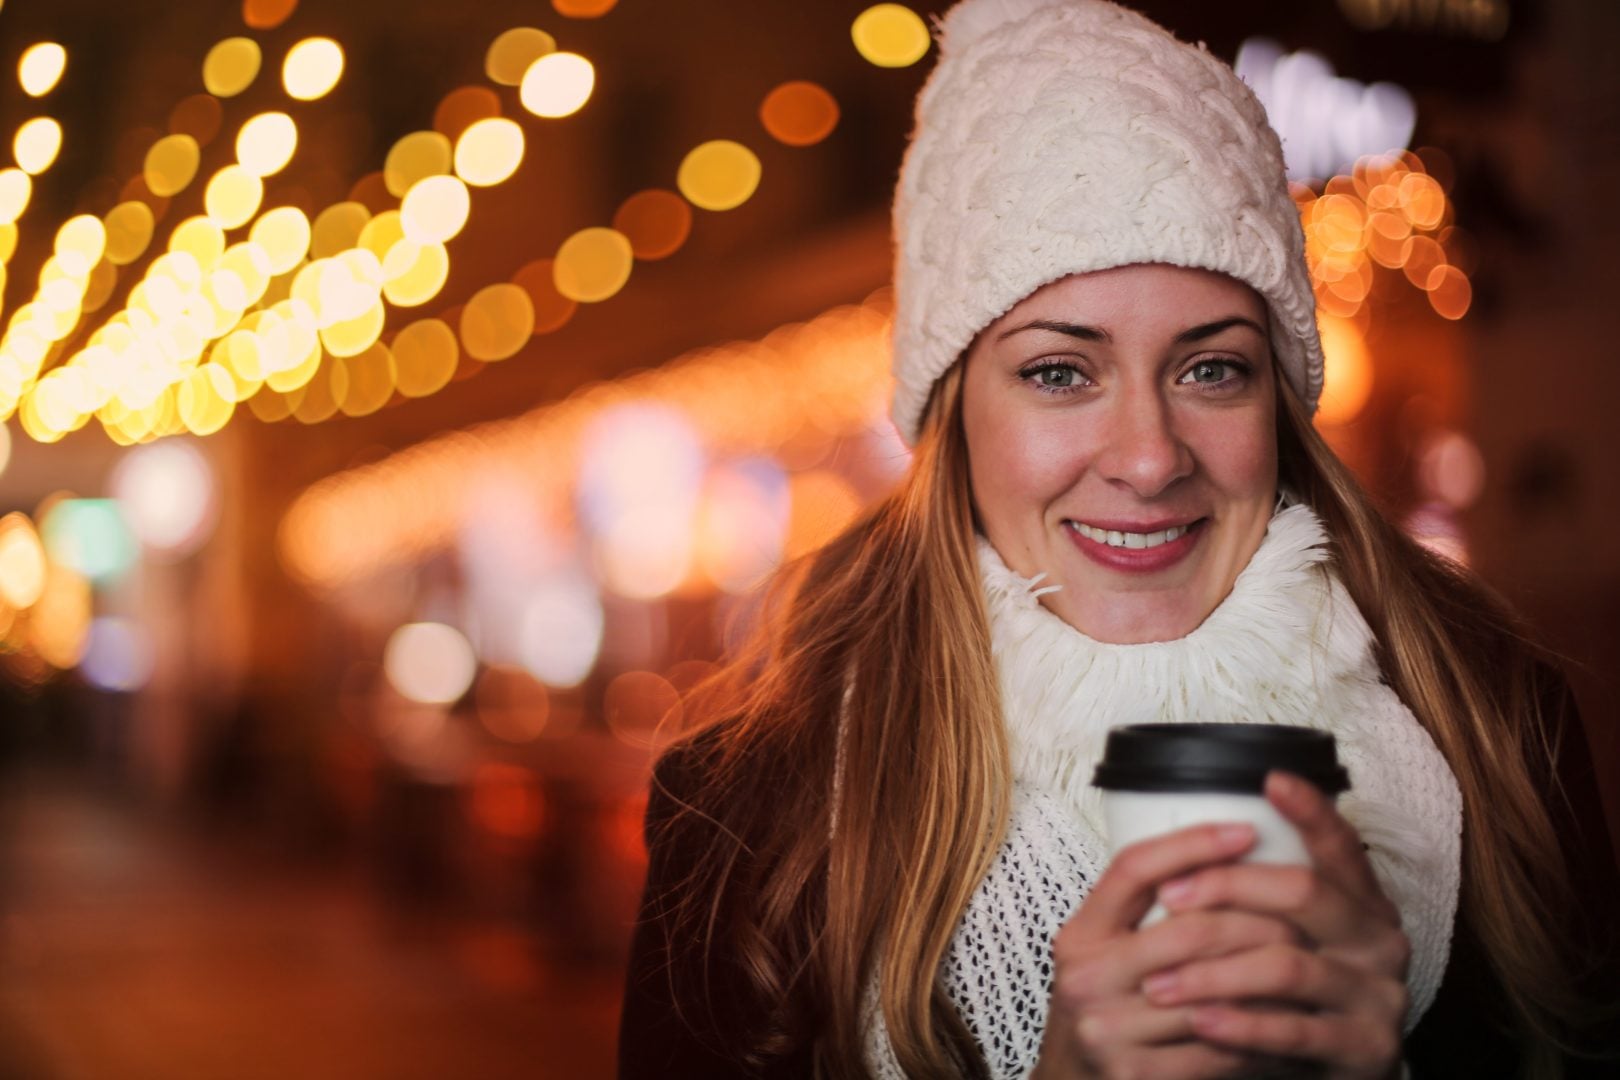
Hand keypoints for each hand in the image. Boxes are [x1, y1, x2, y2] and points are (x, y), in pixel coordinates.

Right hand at [1035, 821, 1304, 1078]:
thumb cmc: (1105, 1006)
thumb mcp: (1105, 950)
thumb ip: (1145, 912)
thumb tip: (1218, 857)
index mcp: (1080, 935)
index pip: (1134, 869)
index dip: (1192, 844)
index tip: (1245, 830)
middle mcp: (1087, 978)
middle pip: (1188, 928)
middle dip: (1256, 916)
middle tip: (1302, 911)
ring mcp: (1109, 1030)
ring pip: (1214, 989)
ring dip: (1270, 975)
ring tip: (1308, 958)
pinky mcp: (1139, 1076)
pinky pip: (1220, 1046)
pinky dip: (1261, 1030)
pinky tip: (1288, 1017)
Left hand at [1141, 772, 1409, 1078]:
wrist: (1331, 1077)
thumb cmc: (1296, 997)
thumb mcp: (1289, 937)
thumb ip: (1263, 897)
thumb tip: (1195, 839)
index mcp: (1362, 903)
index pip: (1341, 846)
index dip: (1312, 812)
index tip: (1271, 780)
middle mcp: (1380, 940)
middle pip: (1304, 892)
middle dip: (1229, 886)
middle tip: (1169, 897)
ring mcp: (1379, 996)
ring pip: (1288, 965)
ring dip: (1214, 971)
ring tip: (1159, 983)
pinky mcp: (1367, 1050)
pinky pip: (1295, 1031)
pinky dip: (1241, 1026)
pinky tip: (1200, 1021)